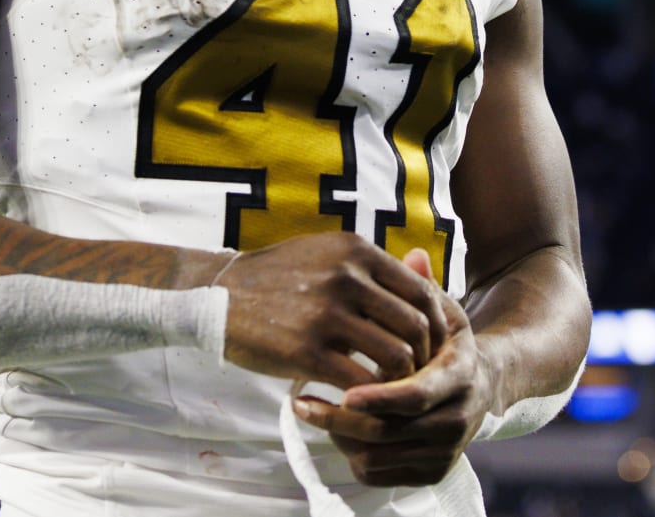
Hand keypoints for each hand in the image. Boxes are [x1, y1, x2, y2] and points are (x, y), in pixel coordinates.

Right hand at [215, 232, 450, 391]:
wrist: (218, 294)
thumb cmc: (276, 276)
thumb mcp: (324, 251)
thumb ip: (368, 265)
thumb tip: (419, 279)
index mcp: (356, 251)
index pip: (421, 291)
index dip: (436, 324)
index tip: (432, 345)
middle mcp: (347, 278)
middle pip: (416, 327)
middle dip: (424, 357)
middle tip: (416, 375)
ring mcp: (328, 315)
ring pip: (396, 358)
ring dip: (401, 381)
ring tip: (391, 391)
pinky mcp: (307, 352)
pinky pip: (360, 384)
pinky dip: (369, 398)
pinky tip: (362, 402)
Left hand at [293, 249, 491, 487]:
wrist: (479, 383)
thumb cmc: (444, 340)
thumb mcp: (440, 312)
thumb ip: (421, 289)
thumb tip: (413, 253)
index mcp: (461, 376)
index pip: (417, 394)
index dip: (379, 395)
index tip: (341, 390)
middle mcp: (458, 419)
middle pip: (391, 432)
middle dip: (342, 420)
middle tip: (301, 404)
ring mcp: (444, 449)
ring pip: (378, 456)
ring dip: (337, 436)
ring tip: (305, 409)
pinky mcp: (429, 470)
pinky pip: (378, 473)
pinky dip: (348, 455)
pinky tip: (326, 428)